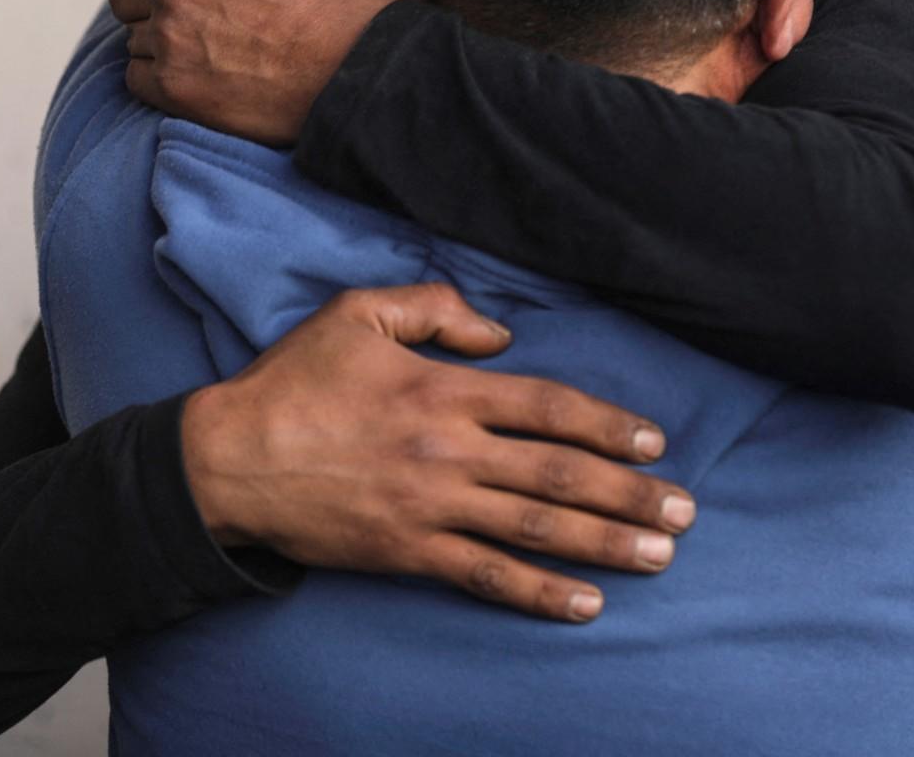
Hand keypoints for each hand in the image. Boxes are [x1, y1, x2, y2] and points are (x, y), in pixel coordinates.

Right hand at [180, 282, 694, 622]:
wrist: (229, 458)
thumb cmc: (294, 381)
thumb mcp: (358, 313)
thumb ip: (435, 308)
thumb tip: (502, 335)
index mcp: (444, 389)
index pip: (548, 407)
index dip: (608, 426)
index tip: (654, 444)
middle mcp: (450, 449)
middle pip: (559, 474)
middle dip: (630, 494)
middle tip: (685, 513)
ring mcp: (431, 505)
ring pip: (536, 528)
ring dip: (605, 543)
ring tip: (660, 556)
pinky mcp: (408, 552)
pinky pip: (485, 575)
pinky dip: (539, 592)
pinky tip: (584, 604)